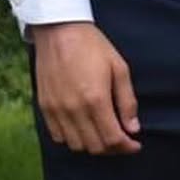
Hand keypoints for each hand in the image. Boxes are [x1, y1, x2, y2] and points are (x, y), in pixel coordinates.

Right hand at [32, 22, 141, 155]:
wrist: (60, 30)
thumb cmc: (93, 45)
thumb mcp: (118, 67)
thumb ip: (127, 100)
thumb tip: (133, 128)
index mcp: (96, 99)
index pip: (112, 139)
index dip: (126, 147)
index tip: (135, 145)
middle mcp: (74, 110)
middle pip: (95, 147)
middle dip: (112, 148)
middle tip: (122, 139)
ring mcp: (57, 111)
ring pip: (76, 146)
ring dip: (92, 145)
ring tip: (103, 133)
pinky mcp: (45, 108)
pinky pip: (58, 136)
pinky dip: (72, 139)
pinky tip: (83, 128)